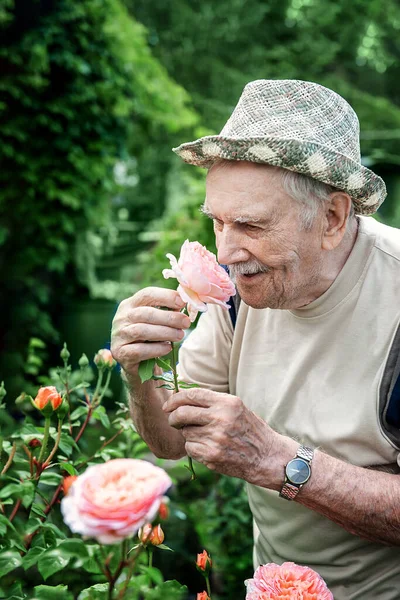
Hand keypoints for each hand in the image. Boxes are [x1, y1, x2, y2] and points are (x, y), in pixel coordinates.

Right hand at [111, 287, 190, 379]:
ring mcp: (118, 336)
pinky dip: (156, 349)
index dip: (166, 296)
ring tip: (180, 335)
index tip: (182, 303)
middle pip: (145, 313)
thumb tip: (186, 303)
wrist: (136, 363)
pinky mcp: (120, 353)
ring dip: (164, 332)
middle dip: (169, 317)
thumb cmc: (150, 337)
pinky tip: (167, 348)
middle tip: (185, 323)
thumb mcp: (156, 321)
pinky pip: (139, 350)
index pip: (147, 294)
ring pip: (141, 331)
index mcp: (129, 305)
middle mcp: (121, 318)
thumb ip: (167, 311)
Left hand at [163, 388, 280, 484]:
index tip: (168, 405)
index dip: (175, 399)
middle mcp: (221, 418)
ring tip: (205, 436)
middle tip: (173, 421)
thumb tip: (181, 399)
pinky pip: (190, 448)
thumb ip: (212, 402)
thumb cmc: (249, 429)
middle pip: (182, 413)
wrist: (267, 456)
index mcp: (227, 403)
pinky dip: (194, 448)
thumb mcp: (236, 408)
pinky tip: (207, 447)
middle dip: (173, 417)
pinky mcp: (212, 455)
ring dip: (189, 434)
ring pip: (186, 432)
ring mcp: (216, 438)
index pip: (192, 395)